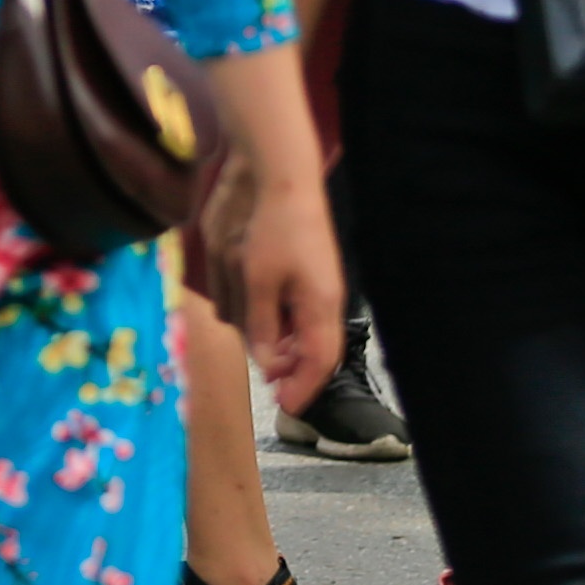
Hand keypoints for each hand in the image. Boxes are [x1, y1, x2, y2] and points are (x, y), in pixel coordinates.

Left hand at [214, 172, 346, 404]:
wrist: (284, 179)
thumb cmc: (273, 227)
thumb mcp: (258, 280)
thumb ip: (262, 325)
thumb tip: (266, 363)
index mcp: (320, 305)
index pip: (320, 362)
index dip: (304, 388)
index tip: (285, 406)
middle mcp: (326, 299)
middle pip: (317, 350)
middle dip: (295, 370)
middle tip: (271, 384)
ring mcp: (320, 285)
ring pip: (308, 332)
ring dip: (287, 347)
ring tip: (268, 358)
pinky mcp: (310, 273)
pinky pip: (302, 311)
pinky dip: (284, 324)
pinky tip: (264, 323)